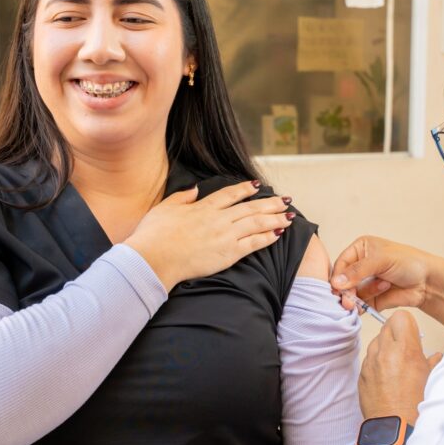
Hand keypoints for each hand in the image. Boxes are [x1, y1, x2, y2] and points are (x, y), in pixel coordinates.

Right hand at [124, 180, 292, 288]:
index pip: (230, 194)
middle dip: (271, 203)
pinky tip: (278, 234)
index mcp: (203, 207)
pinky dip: (267, 237)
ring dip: (275, 218)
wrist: (155, 258)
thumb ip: (182, 197)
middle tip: (286, 200)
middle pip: (251, 207)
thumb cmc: (154, 235)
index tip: (258, 186)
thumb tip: (194, 189)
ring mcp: (225, 235)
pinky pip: (254, 243)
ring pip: (257, 223)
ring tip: (289, 216)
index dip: (246, 189)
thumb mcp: (165, 208)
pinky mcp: (228, 253)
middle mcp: (218, 218)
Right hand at [330, 236, 433, 313]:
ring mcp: (365, 284)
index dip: (338, 277)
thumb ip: (358, 271)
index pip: (341, 264)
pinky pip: (360, 306)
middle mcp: (360, 266)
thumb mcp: (382, 260)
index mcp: (360, 250)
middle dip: (347, 292)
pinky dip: (365, 306)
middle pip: (342, 282)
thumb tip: (337, 282)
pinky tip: (379, 297)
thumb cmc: (409, 262)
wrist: (428, 281)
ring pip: (351, 295)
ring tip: (383, 286)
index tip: (338, 289)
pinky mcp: (371, 299)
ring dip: (363, 295)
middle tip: (350, 301)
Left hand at [359, 311, 442, 421]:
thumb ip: (432, 361)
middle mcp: (385, 352)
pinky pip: (369, 359)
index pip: (401, 317)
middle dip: (396, 334)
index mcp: (406, 349)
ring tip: (396, 365)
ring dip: (385, 347)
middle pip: (387, 326)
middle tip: (405, 348)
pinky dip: (377, 363)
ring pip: (376, 342)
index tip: (411, 334)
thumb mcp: (431, 379)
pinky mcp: (362, 374)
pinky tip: (386, 377)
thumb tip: (436, 356)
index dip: (407, 324)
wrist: (396, 429)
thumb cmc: (416, 406)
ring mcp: (371, 363)